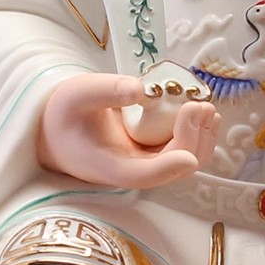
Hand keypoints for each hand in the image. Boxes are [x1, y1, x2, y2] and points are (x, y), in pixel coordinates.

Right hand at [38, 72, 219, 186]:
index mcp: (108, 165)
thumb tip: (141, 89)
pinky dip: (195, 135)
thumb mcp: (77, 94)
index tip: (188, 153)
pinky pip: (180, 151)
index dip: (167, 168)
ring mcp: (143, 164)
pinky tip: (202, 113)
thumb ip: (106, 90)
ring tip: (208, 108)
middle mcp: (130, 170)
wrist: (57, 129)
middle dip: (192, 140)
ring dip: (200, 140)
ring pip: (181, 163)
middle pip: (171, 169)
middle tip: (201, 106)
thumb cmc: (64, 114)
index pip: (142, 175)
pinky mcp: (151, 154)